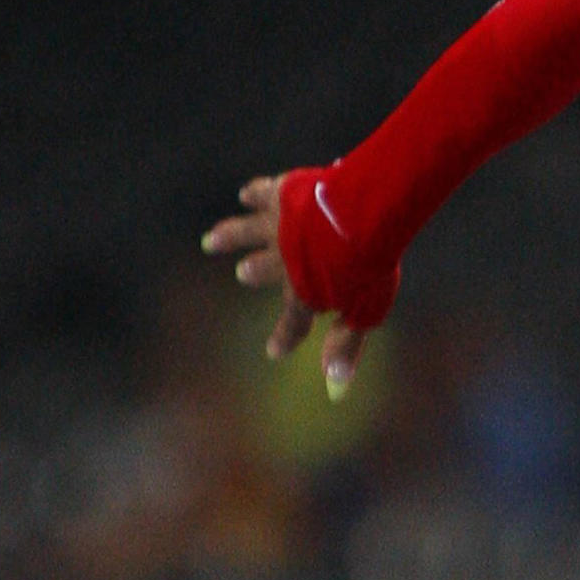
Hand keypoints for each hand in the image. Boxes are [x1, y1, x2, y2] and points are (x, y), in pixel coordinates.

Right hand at [201, 177, 366, 392]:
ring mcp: (279, 227)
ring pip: (247, 233)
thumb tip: (335, 385)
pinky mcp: (282, 194)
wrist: (358, 215)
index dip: (285, 338)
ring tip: (211, 241)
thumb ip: (347, 345)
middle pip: (263, 269)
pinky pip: (263, 194)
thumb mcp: (365, 312)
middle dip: (253, 272)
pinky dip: (253, 194)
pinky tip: (245, 194)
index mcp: (305, 292)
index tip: (273, 352)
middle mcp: (284, 261)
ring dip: (229, 236)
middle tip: (243, 273)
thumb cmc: (368, 266)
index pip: (294, 322)